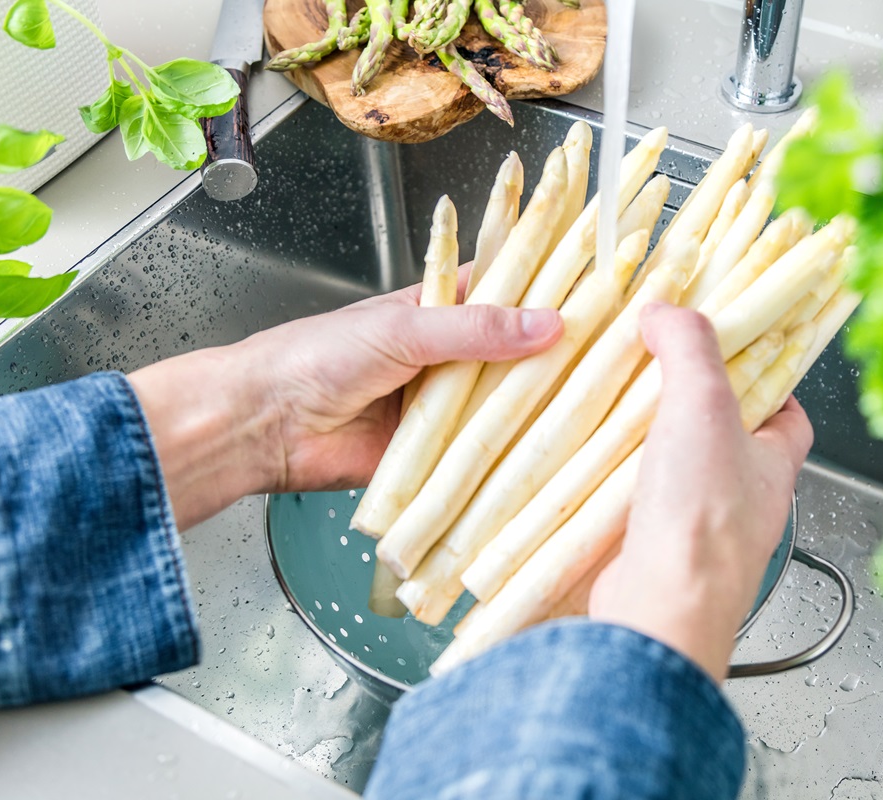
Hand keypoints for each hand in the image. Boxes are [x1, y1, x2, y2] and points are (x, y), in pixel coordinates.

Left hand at [129, 276, 562, 529]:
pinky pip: (486, 456)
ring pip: (508, 407)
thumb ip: (475, 329)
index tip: (603, 286)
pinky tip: (557, 455)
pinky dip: (514, 457)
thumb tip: (549, 324)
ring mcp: (448, 409)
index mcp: (441, 310)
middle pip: (517, 355)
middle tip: (617, 356)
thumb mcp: (403, 328)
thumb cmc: (318, 357)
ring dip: (541, 409)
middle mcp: (451, 358)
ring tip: (603, 403)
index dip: (551, 289)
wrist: (265, 425)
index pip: (509, 291)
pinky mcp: (441, 457)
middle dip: (557, 357)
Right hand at [589, 303, 812, 681]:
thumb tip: (666, 312)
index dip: (763, 376)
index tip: (730, 348)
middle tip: (648, 370)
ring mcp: (693, 529)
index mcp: (772, 464)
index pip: (786, 411)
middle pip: (719, 436)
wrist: (658, 610)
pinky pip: (629, 502)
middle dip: (684, 404)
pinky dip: (607, 480)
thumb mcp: (704, 404)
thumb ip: (689, 348)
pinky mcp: (647, 549)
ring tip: (605, 405)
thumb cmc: (701, 517)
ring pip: (669, 470)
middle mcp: (740, 500)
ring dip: (638, 442)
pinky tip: (580, 460)